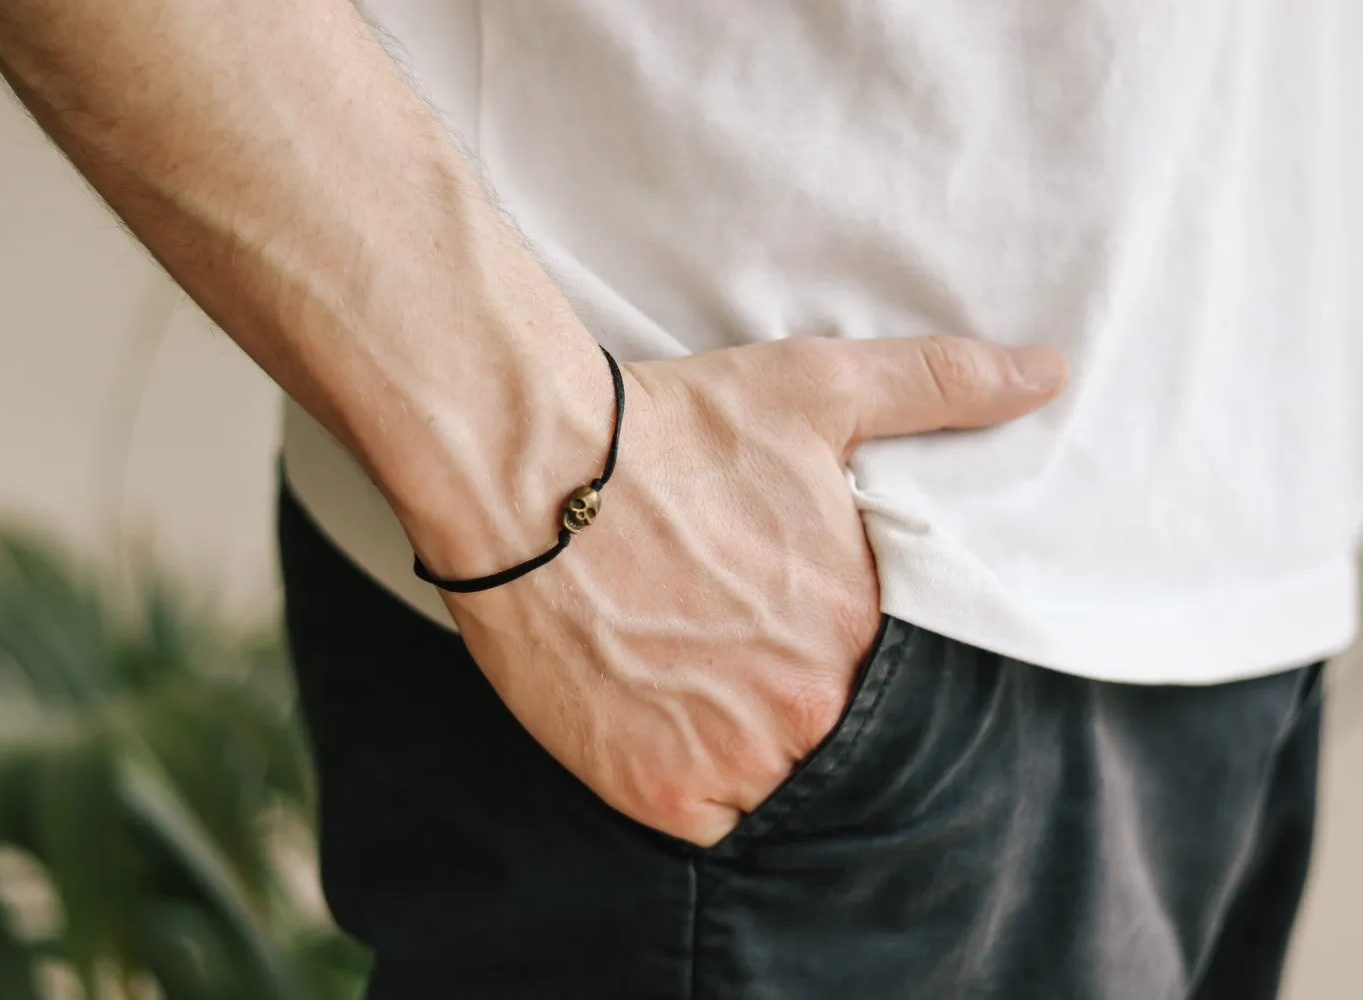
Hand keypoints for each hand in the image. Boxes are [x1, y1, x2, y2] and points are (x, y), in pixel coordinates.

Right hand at [440, 335, 1065, 845]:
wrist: (532, 472)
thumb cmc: (673, 431)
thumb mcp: (819, 390)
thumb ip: (943, 386)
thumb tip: (1052, 373)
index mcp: (860, 627)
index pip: (892, 681)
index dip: (848, 657)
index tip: (799, 626)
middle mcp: (807, 707)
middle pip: (832, 737)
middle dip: (800, 705)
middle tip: (740, 657)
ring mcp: (729, 759)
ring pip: (776, 788)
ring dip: (752, 754)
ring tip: (703, 691)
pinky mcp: (652, 791)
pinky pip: (707, 824)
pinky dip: (695, 791)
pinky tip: (667, 727)